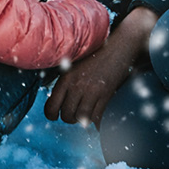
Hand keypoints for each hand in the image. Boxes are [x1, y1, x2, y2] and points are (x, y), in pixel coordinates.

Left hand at [47, 7, 156, 125]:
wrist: (117, 47)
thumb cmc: (94, 56)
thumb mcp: (73, 65)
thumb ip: (64, 81)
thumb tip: (55, 98)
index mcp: (65, 79)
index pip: (51, 106)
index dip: (51, 115)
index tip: (55, 115)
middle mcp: (76, 86)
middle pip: (67, 115)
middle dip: (69, 118)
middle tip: (73, 114)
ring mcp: (92, 91)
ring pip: (82, 118)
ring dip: (82, 121)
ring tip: (84, 116)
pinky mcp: (106, 94)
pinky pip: (98, 116)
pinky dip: (97, 122)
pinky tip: (97, 121)